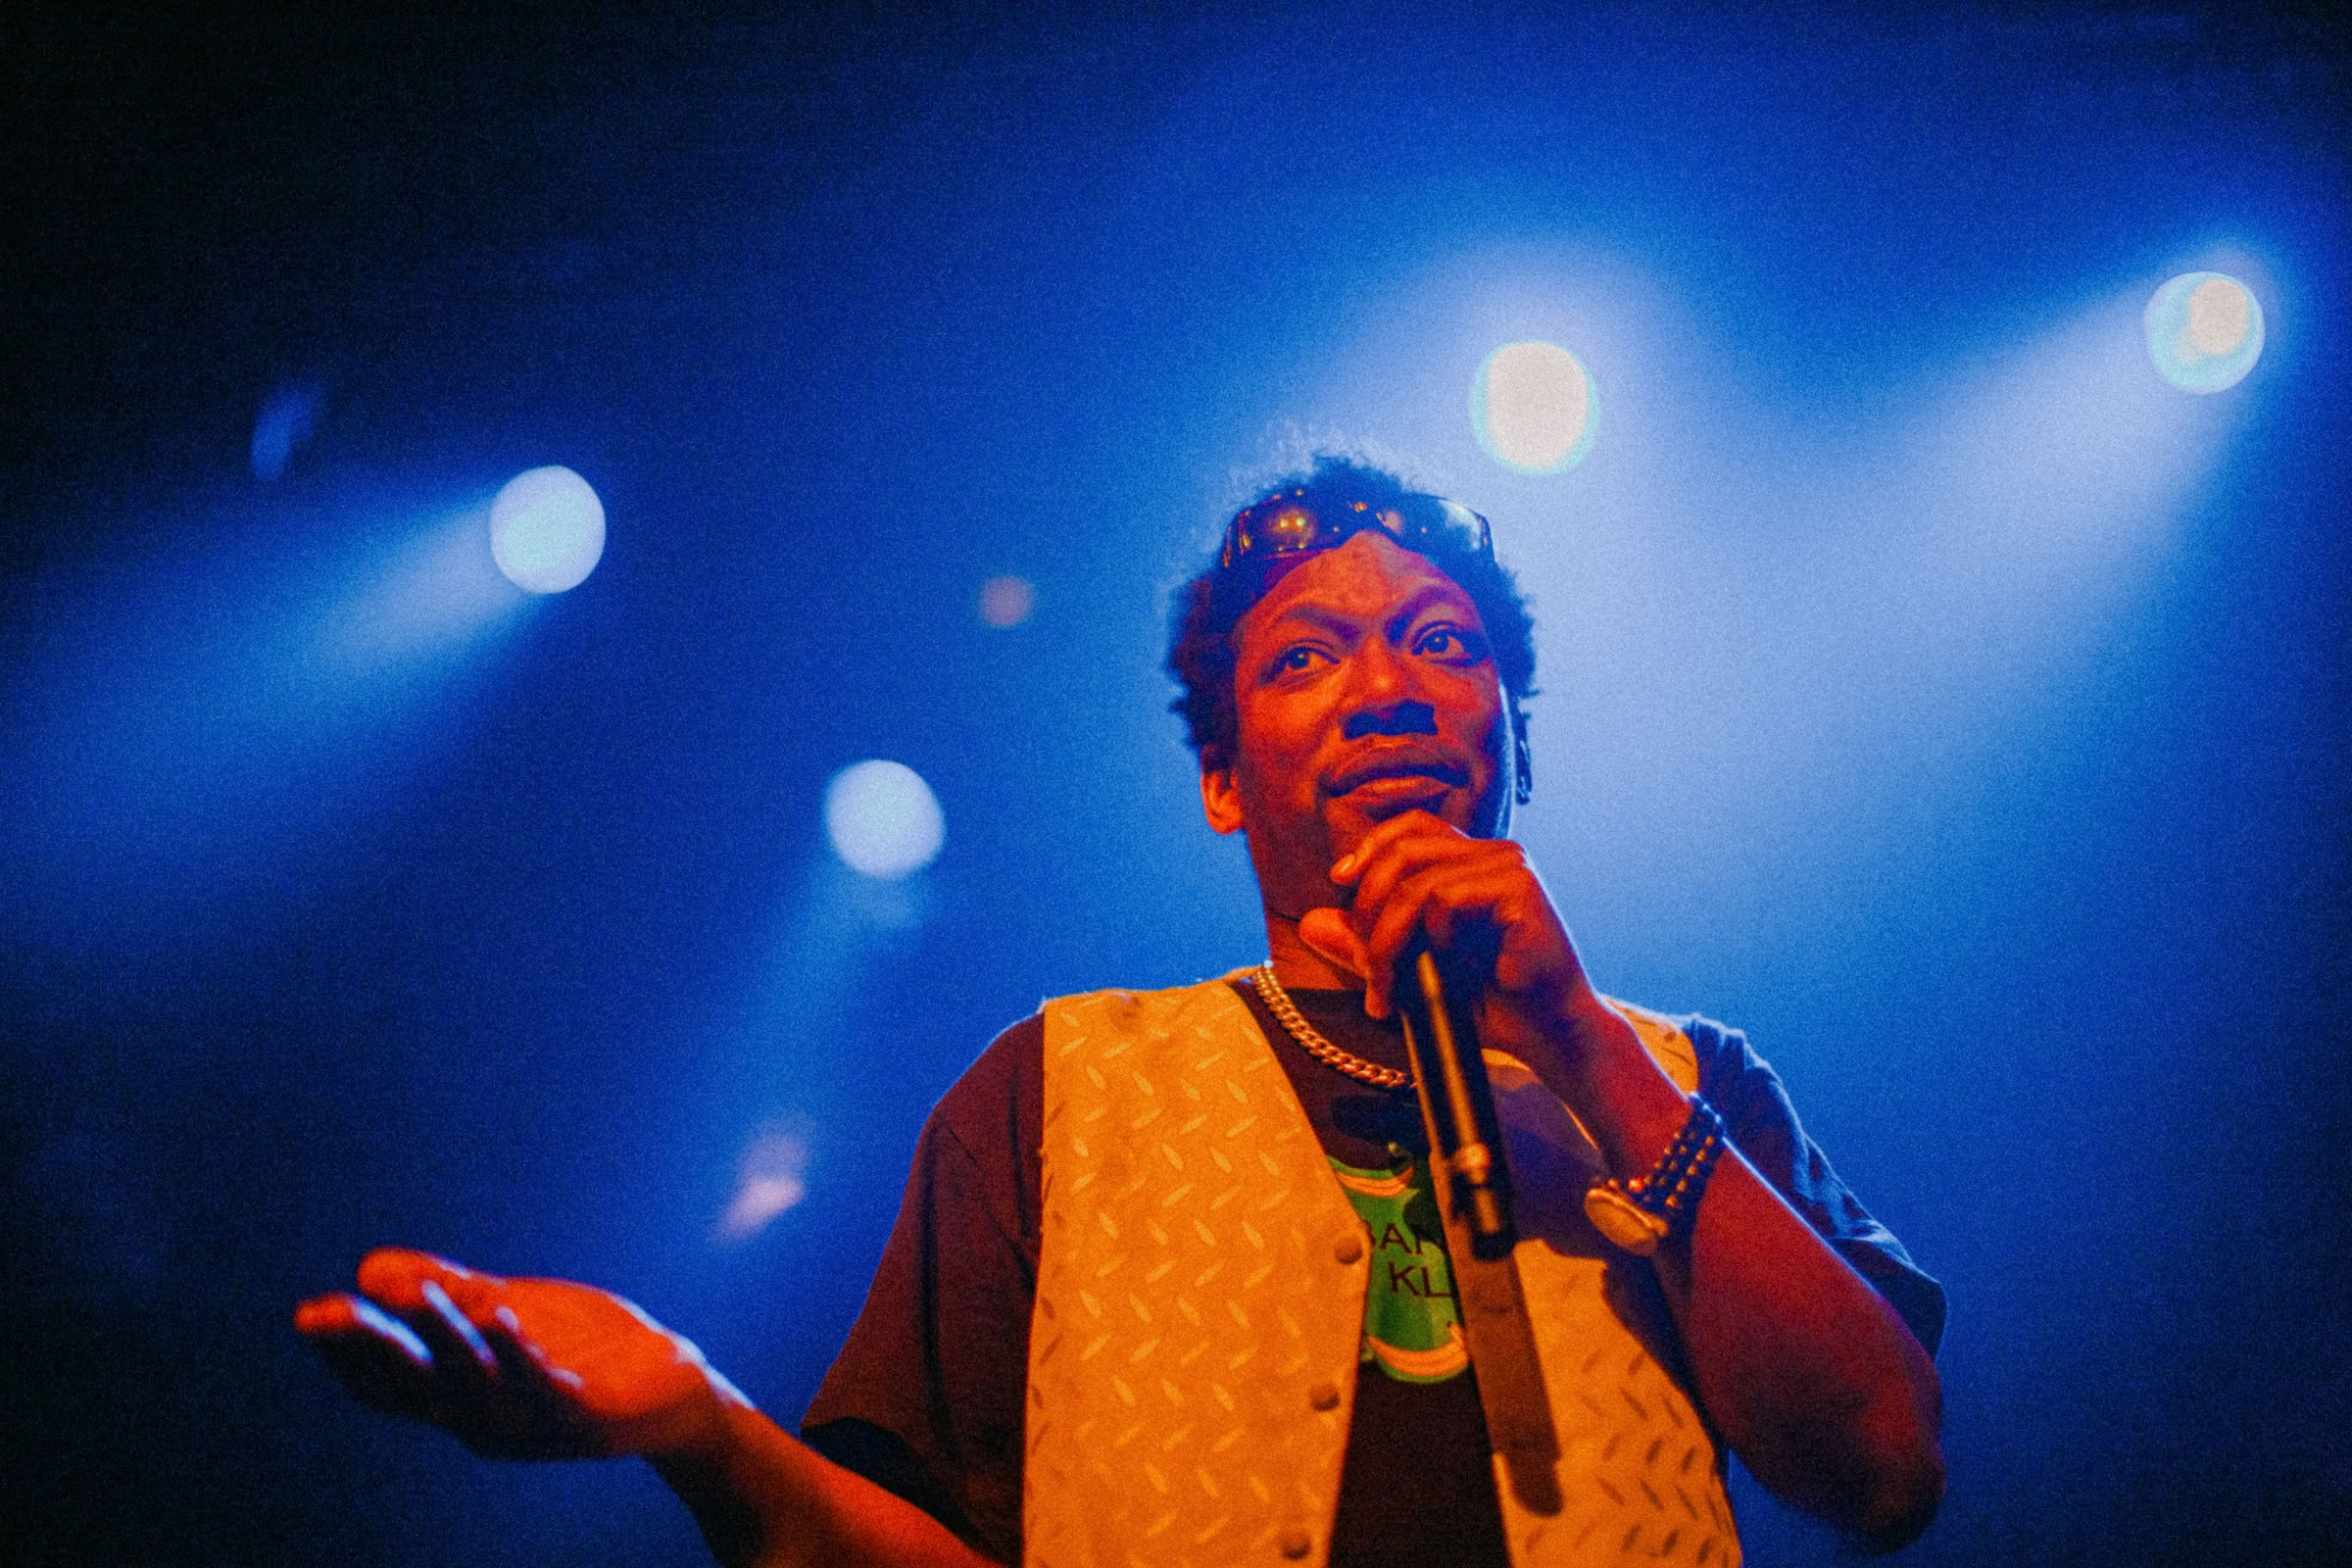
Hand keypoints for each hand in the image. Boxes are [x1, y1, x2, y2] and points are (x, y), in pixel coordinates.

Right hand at [294, 1249, 736, 1461]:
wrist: (669, 1386)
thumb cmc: (580, 1352)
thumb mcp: (506, 1310)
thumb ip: (447, 1290)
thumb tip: (369, 1265)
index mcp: (459, 1395)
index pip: (386, 1385)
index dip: (345, 1353)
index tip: (309, 1314)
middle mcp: (481, 1418)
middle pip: (412, 1385)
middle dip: (370, 1346)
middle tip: (328, 1310)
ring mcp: (528, 1423)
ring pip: (472, 1384)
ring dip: (444, 1337)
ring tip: (421, 1292)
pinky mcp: (578, 1417)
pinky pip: (540, 1388)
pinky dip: (516, 1353)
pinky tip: (500, 1315)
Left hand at [1296, 809, 1595, 1062]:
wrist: (1548, 1036)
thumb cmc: (1490, 1003)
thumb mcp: (1412, 973)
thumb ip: (1365, 946)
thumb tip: (1309, 922)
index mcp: (1473, 861)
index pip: (1410, 826)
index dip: (1369, 847)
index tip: (1339, 884)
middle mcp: (1493, 854)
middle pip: (1402, 849)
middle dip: (1367, 909)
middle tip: (1366, 969)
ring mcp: (1509, 867)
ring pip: (1416, 879)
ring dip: (1388, 939)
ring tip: (1389, 988)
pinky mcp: (1520, 889)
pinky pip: (1446, 898)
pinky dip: (1434, 938)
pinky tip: (1451, 966)